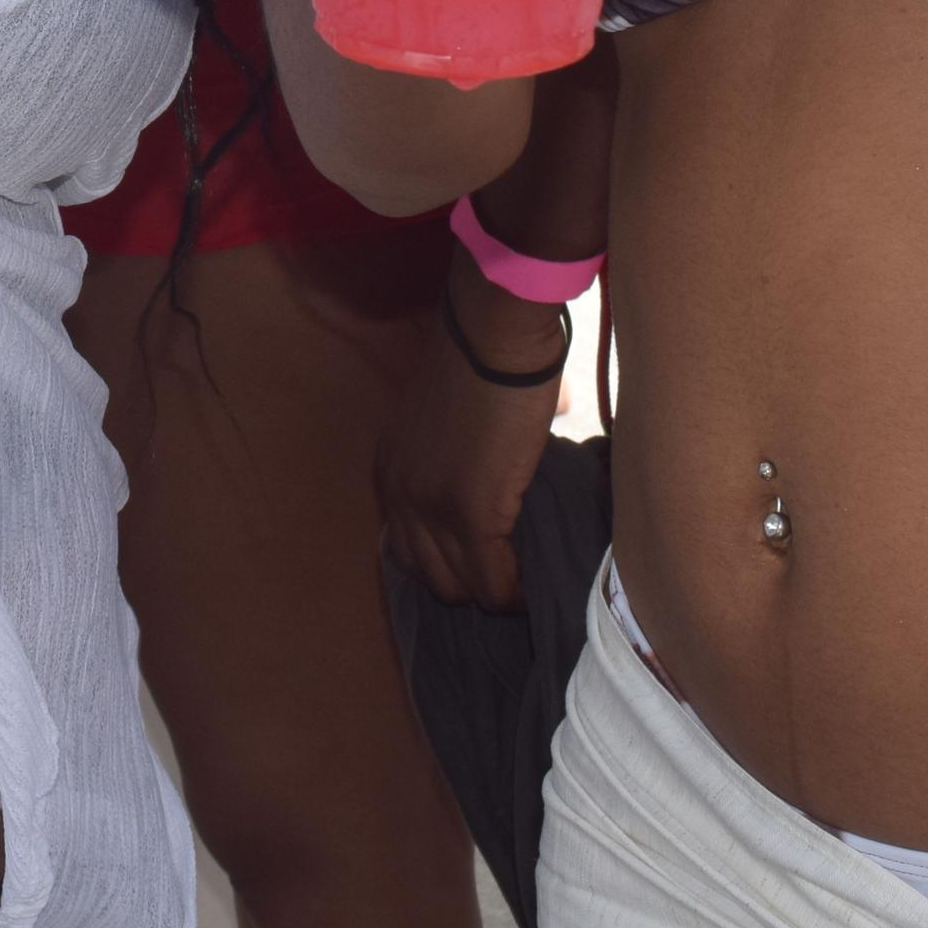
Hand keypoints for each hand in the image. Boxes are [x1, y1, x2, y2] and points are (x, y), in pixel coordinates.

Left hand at [374, 258, 569, 611]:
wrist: (492, 334)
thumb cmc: (481, 359)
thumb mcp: (448, 416)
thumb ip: (459, 453)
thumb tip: (502, 473)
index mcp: (391, 469)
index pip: (404, 546)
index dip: (446, 563)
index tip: (482, 566)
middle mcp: (397, 492)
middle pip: (426, 575)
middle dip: (467, 584)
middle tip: (508, 578)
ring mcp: (428, 506)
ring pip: (457, 587)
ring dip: (491, 593)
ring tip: (524, 585)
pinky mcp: (468, 512)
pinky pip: (492, 581)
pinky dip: (514, 594)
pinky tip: (536, 587)